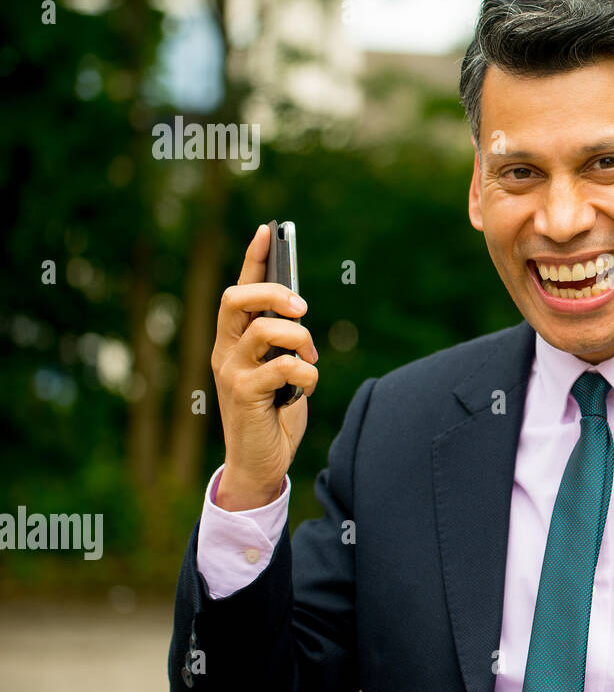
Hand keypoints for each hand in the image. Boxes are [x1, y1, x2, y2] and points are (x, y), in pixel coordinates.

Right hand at [210, 225, 319, 510]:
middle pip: (237, 298)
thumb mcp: (281, 370)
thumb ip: (284, 342)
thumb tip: (299, 312)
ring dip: (299, 338)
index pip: (240, 289)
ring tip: (310, 358)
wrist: (260, 462)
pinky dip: (306, 372)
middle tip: (303, 307)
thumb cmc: (274, 412)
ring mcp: (230, 370)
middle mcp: (224, 349)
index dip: (254, 258)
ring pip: (262, 329)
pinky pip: (282, 366)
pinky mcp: (244, 393)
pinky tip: (307, 387)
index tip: (270, 229)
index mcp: (234, 339)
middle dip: (274, 293)